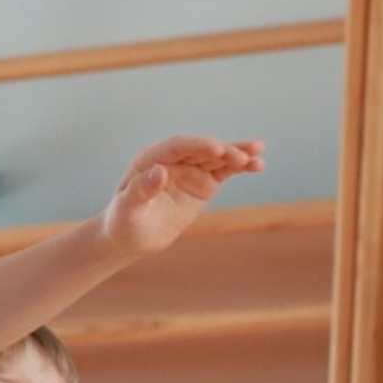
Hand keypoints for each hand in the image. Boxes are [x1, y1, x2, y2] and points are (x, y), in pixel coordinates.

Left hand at [98, 136, 263, 259]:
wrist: (132, 237)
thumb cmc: (124, 222)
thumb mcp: (128, 209)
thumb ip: (140, 190)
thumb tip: (159, 171)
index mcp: (150, 159)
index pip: (177, 146)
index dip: (198, 146)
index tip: (217, 149)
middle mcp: (172, 160)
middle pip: (201, 149)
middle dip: (222, 150)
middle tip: (244, 157)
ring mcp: (189, 170)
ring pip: (216, 158)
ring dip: (238, 154)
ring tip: (258, 155)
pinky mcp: (203, 182)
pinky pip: (224, 171)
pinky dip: (240, 168)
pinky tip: (258, 165)